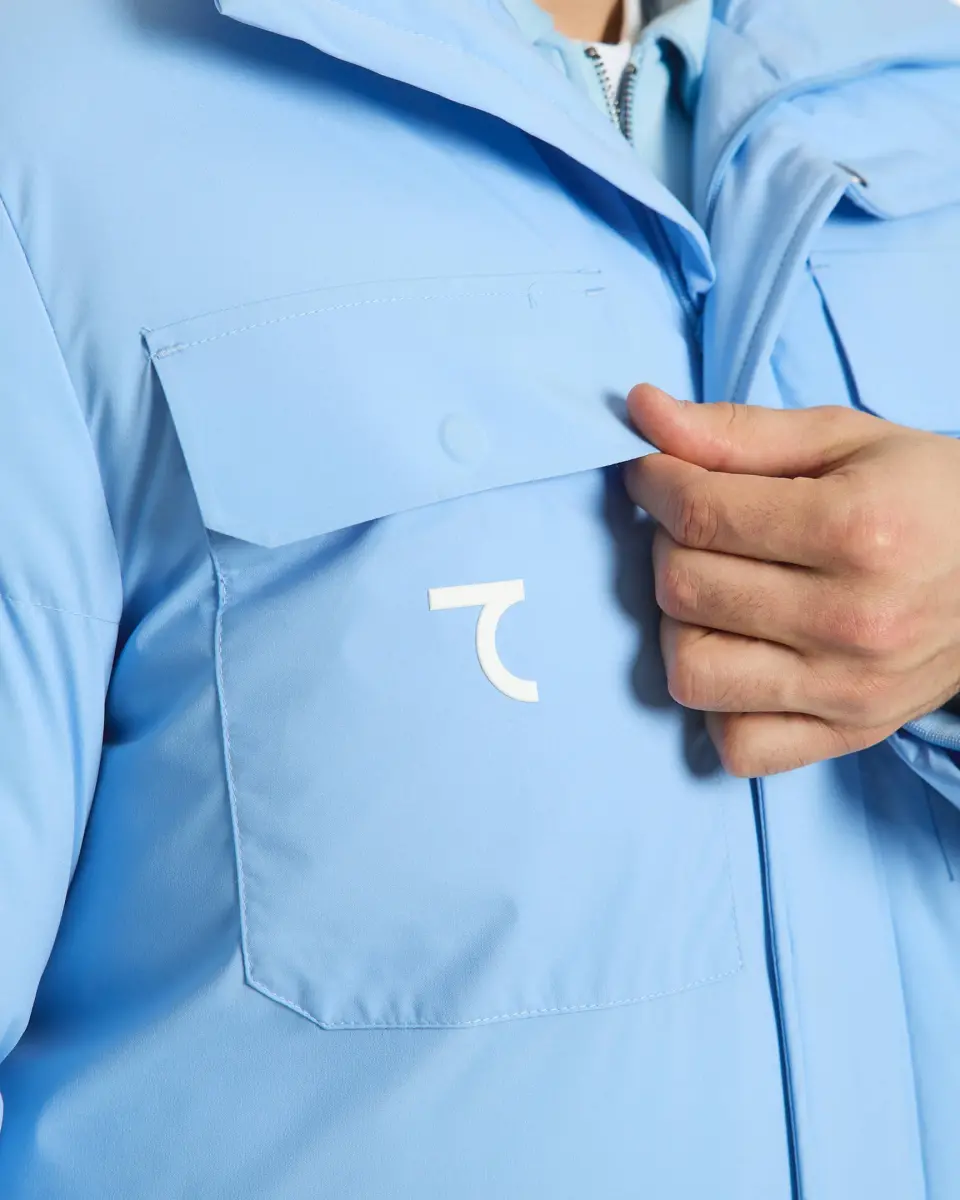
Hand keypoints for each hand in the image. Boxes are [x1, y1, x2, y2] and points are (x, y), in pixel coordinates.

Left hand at [624, 386, 959, 776]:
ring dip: (682, 625)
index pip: (699, 514)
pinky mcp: (849, 736)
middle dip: (668, 545)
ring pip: (692, 672)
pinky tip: (741, 656)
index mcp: (855, 530)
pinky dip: (720, 704)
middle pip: (684, 589)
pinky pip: (738, 747)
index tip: (654, 473)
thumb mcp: (846, 438)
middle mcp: (851, 620)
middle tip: (696, 526)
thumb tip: (640, 410)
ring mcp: (848, 690)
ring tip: (716, 593)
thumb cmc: (929, 495)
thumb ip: (738, 431)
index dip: (655, 484)